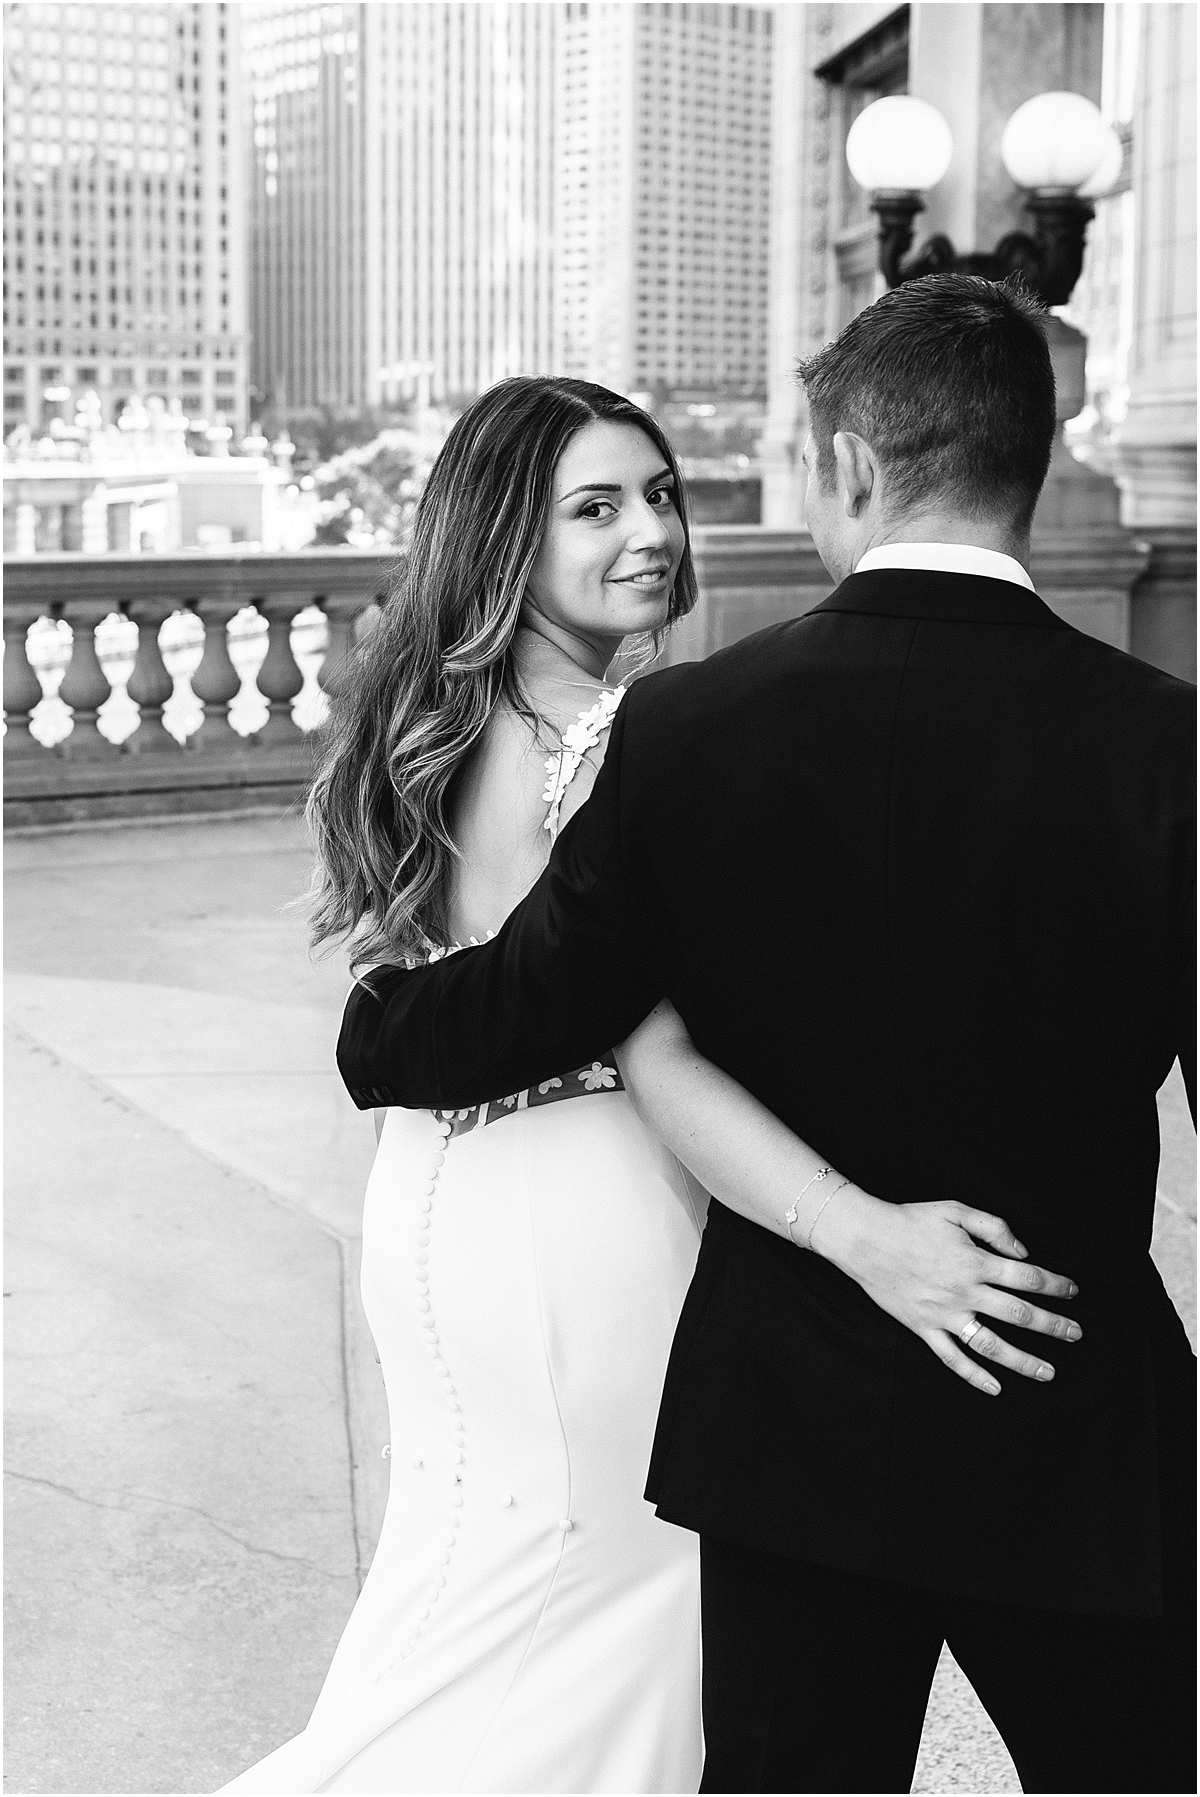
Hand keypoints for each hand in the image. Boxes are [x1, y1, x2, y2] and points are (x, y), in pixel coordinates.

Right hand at [814, 1194, 1081, 1396]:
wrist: (865, 1239)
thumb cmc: (910, 1221)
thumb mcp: (955, 1210)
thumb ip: (994, 1227)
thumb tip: (1023, 1253)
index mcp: (975, 1261)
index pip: (1027, 1277)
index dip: (1055, 1285)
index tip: (1073, 1291)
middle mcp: (964, 1292)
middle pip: (1019, 1314)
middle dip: (1053, 1326)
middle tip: (1076, 1334)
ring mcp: (944, 1314)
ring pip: (992, 1344)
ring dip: (1024, 1360)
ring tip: (1049, 1372)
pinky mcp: (924, 1329)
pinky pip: (952, 1359)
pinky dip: (975, 1376)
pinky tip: (996, 1388)